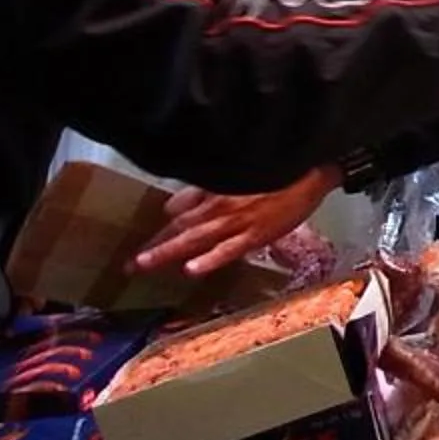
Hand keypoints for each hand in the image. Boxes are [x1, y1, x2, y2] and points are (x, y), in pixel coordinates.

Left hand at [135, 166, 334, 275]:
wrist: (308, 169)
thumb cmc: (272, 171)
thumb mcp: (233, 175)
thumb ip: (201, 191)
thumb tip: (171, 207)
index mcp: (213, 193)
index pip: (176, 216)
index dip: (157, 232)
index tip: (138, 249)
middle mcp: (219, 207)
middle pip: (179, 230)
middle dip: (154, 248)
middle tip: (130, 266)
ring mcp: (236, 222)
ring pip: (195, 239)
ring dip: (168, 252)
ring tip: (144, 265)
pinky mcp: (256, 235)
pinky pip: (228, 250)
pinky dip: (209, 259)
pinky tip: (192, 269)